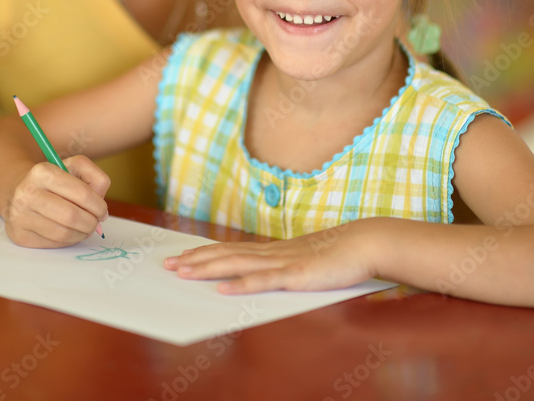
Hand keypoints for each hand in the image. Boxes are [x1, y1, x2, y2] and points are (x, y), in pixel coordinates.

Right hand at [5, 155, 109, 248]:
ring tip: (84, 228)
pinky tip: (69, 232)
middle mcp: (28, 193)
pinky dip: (68, 241)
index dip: (98, 205)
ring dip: (81, 234)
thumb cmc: (54, 181)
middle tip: (95, 223)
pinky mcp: (19, 235)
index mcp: (43, 172)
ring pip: (63, 233)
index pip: (81, 192)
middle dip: (90, 223)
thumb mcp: (75, 168)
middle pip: (71, 216)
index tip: (102, 211)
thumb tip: (101, 211)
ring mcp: (21, 215)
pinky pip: (53, 244)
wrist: (21, 191)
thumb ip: (96, 179)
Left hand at [164, 221, 377, 293]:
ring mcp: (283, 262)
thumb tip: (266, 275)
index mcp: (274, 250)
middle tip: (168, 265)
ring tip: (184, 272)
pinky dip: (242, 285)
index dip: (204, 253)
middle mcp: (273, 253)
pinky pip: (264, 282)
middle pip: (226, 255)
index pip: (231, 250)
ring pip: (237, 265)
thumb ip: (286, 267)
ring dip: (208, 269)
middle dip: (195, 260)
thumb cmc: (339, 254)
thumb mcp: (306, 261)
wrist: (366, 242)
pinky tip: (224, 290)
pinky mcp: (297, 276)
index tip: (181, 256)